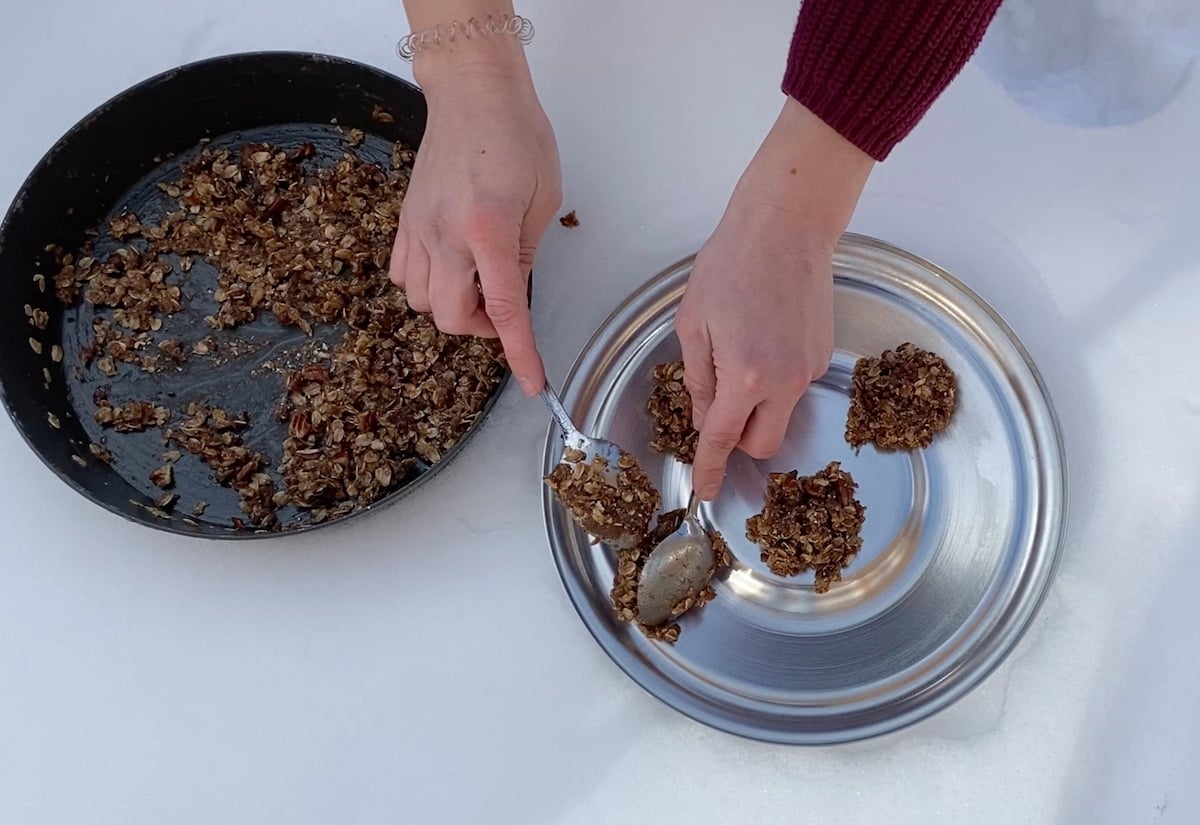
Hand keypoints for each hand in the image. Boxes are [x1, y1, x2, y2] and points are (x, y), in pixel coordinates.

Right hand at [389, 45, 560, 394]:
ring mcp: (419, 227)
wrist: (472, 92)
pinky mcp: (405, 220)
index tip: (534, 382)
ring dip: (454, 306)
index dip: (519, 353)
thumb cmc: (516, 134)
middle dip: (481, 326)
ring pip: (422, 302)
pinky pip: (405, 276)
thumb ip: (526, 254)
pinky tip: (451, 268)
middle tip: (505, 308)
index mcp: (489, 227)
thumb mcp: (543, 199)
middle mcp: (446, 232)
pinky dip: (427, 286)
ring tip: (479, 284)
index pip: (505, 308)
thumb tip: (514, 295)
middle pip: (451, 316)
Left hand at [677, 99, 874, 499]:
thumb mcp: (694, 322)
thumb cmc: (732, 263)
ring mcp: (809, 369)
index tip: (706, 490)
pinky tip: (762, 337)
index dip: (710, 469)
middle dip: (738, 441)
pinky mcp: (823, 356)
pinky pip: (793, 387)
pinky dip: (774, 380)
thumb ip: (697, 378)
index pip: (722, 439)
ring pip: (780, 415)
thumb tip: (702, 418)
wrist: (787, 227)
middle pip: (763, 444)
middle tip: (717, 408)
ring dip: (756, 405)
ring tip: (739, 351)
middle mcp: (784, 381)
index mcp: (744, 375)